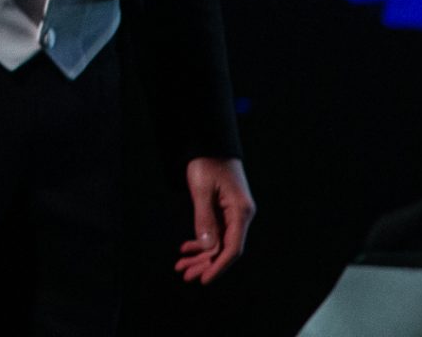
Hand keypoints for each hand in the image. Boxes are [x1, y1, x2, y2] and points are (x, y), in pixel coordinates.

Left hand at [175, 156, 254, 283]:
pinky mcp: (224, 211)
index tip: (204, 279)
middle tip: (185, 274)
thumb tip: (208, 248)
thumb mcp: (202, 190)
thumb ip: (204, 219)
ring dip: (200, 255)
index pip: (233, 248)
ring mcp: (232, 214)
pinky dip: (201, 242)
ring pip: (218, 243)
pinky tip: (187, 249)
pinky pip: (214, 232)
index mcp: (240, 212)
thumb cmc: (207, 162)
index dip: (218, 265)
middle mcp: (240, 216)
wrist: (209, 143)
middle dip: (205, 264)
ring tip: (181, 266)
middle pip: (224, 249)